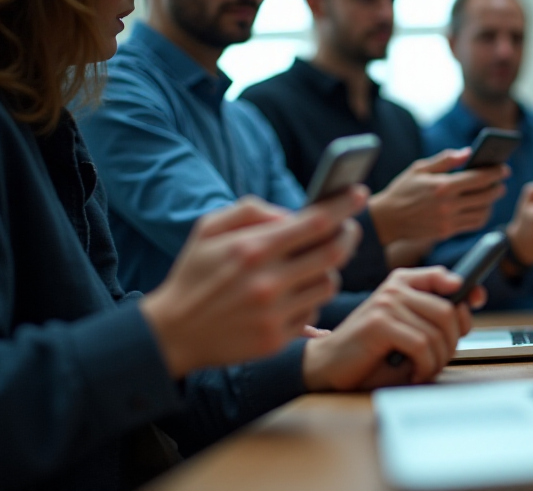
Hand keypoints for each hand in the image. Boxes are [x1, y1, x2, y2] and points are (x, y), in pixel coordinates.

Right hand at [141, 190, 366, 377]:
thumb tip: (291, 214)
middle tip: (349, 229)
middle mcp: (267, 282)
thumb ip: (251, 210)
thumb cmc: (194, 274)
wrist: (173, 333)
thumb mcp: (208, 229)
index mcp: (252, 249)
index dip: (344, 205)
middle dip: (348, 236)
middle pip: (334, 253)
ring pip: (329, 285)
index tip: (359, 193)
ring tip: (314, 264)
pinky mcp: (277, 339)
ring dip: (329, 270)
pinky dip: (310, 299)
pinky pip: (313, 312)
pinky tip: (294, 293)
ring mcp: (274, 313)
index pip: (316, 222)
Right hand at [301, 267, 486, 390]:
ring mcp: (386, 303)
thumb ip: (432, 315)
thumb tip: (469, 304)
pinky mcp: (379, 324)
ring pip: (436, 333)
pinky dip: (424, 366)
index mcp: (401, 282)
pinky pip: (422, 346)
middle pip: (447, 311)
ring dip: (437, 361)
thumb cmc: (369, 350)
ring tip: (423, 369)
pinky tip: (413, 373)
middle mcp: (394, 287)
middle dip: (452, 343)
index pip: (443, 277)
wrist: (327, 364)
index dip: (466, 291)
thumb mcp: (405, 327)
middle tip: (438, 360)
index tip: (477, 302)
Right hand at [369, 149, 509, 244]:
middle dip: (497, 187)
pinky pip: (473, 224)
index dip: (495, 173)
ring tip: (492, 194)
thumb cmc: (403, 189)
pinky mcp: (447, 232)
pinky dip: (482, 215)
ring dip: (491, 203)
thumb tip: (468, 153)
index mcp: (442, 186)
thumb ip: (445, 160)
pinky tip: (481, 207)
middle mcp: (448, 205)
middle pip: (485, 196)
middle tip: (501, 181)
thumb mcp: (419, 168)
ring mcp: (448, 221)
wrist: (387, 219)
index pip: (478, 178)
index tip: (504, 169)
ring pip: (483, 212)